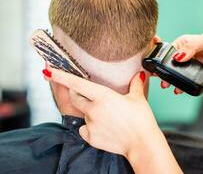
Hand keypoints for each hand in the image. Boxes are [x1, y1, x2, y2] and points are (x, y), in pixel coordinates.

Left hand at [44, 68, 181, 172]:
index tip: (49, 71)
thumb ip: (135, 84)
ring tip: (107, 117)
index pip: (77, 84)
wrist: (142, 144)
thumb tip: (139, 75)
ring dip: (89, 112)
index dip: (61, 76)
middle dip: (78, 94)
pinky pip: (84, 128)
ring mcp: (90, 125)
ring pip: (83, 114)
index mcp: (104, 96)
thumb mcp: (138, 99)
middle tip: (90, 95)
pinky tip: (103, 127)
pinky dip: (90, 126)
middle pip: (75, 98)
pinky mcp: (90, 138)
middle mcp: (93, 110)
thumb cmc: (141, 120)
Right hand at [160, 33, 202, 94]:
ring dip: (169, 80)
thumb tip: (178, 56)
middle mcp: (184, 57)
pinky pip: (184, 84)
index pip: (169, 50)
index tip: (159, 63)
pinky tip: (178, 89)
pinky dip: (180, 87)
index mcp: (183, 44)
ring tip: (166, 85)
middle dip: (162, 71)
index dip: (162, 57)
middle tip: (160, 77)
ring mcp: (187, 68)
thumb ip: (191, 46)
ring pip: (174, 75)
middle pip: (169, 64)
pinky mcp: (193, 78)